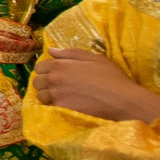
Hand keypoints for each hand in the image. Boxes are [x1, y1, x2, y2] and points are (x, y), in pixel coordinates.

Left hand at [30, 48, 159, 122]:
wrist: (122, 100)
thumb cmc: (111, 77)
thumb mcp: (94, 58)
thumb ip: (70, 53)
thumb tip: (51, 50)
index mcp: (60, 64)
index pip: (39, 67)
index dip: (47, 70)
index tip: (57, 74)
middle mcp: (54, 79)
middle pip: (37, 81)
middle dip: (45, 83)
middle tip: (59, 86)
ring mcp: (56, 95)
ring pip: (41, 95)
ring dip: (48, 96)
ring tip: (62, 96)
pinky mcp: (61, 109)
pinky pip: (49, 107)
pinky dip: (54, 106)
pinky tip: (66, 105)